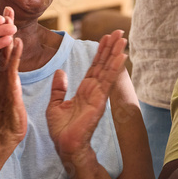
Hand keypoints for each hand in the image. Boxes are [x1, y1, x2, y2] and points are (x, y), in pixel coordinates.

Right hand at [0, 8, 26, 147]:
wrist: (1, 136)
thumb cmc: (6, 117)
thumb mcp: (7, 92)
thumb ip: (8, 79)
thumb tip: (10, 71)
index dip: (0, 31)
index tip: (4, 15)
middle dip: (1, 26)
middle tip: (6, 7)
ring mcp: (0, 80)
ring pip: (2, 52)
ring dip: (6, 33)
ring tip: (9, 16)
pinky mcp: (8, 88)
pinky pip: (11, 67)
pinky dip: (14, 53)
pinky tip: (17, 41)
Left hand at [46, 31, 127, 162]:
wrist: (65, 146)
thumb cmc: (61, 130)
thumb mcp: (54, 105)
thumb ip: (59, 88)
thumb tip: (60, 72)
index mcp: (84, 91)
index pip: (94, 67)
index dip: (100, 52)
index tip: (106, 38)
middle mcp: (93, 91)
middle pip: (104, 64)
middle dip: (111, 48)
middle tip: (119, 32)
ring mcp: (98, 95)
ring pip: (108, 69)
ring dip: (115, 53)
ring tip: (122, 38)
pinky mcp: (99, 101)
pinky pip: (107, 81)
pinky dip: (115, 68)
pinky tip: (121, 56)